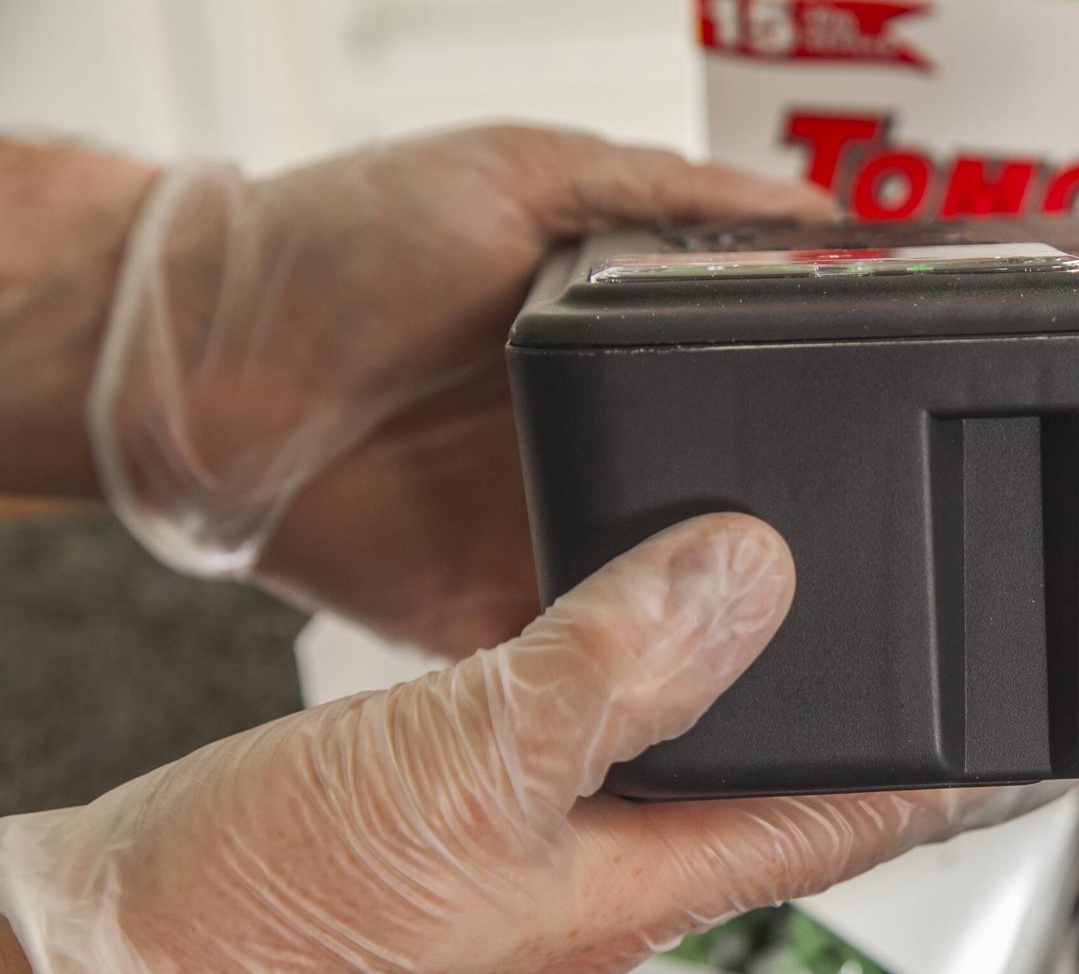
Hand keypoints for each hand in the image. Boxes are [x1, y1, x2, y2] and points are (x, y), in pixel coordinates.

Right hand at [0, 513, 1061, 973]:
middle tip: (948, 670)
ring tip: (815, 644)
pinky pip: (596, 762)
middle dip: (877, 740)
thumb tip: (750, 576)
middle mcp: (606, 886)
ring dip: (764, 714)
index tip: (1044, 742)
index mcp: (639, 885)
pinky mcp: (464, 845)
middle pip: (786, 803)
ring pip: (692, 778)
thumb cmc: (264, 923)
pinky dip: (642, 699)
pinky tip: (627, 659)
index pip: (852, 825)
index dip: (959, 779)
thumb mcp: (459, 765)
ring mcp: (536, 873)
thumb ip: (610, 667)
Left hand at [87, 126, 836, 657]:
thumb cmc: (337, 242)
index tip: (880, 456)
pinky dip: (629, 693)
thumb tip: (805, 204)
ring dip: (722, 627)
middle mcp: (606, 464)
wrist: (197, 365)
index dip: (815, 439)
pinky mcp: (499, 626)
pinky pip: (587, 679)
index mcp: (626, 367)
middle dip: (793, 557)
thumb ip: (663, 190)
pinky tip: (682, 684)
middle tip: (847, 564)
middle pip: (740, 531)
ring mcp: (559, 551)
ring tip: (778, 628)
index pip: (756, 415)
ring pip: (680, 616)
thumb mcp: (523, 174)